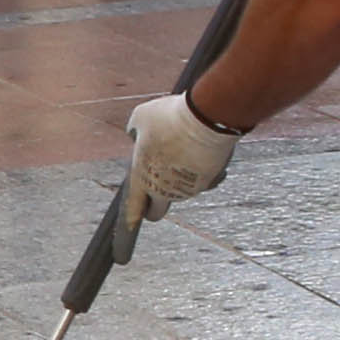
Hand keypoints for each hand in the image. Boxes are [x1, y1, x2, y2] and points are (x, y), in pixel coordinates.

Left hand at [125, 91, 238, 217]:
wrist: (207, 119)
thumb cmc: (170, 118)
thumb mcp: (141, 117)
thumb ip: (135, 130)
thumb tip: (135, 134)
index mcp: (141, 177)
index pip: (133, 206)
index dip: (131, 215)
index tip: (131, 222)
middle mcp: (164, 190)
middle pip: (158, 211)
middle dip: (155, 206)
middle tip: (157, 193)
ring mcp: (187, 189)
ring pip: (181, 193)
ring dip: (180, 182)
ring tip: (182, 155)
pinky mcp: (208, 182)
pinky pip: (201, 181)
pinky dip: (200, 172)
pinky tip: (201, 154)